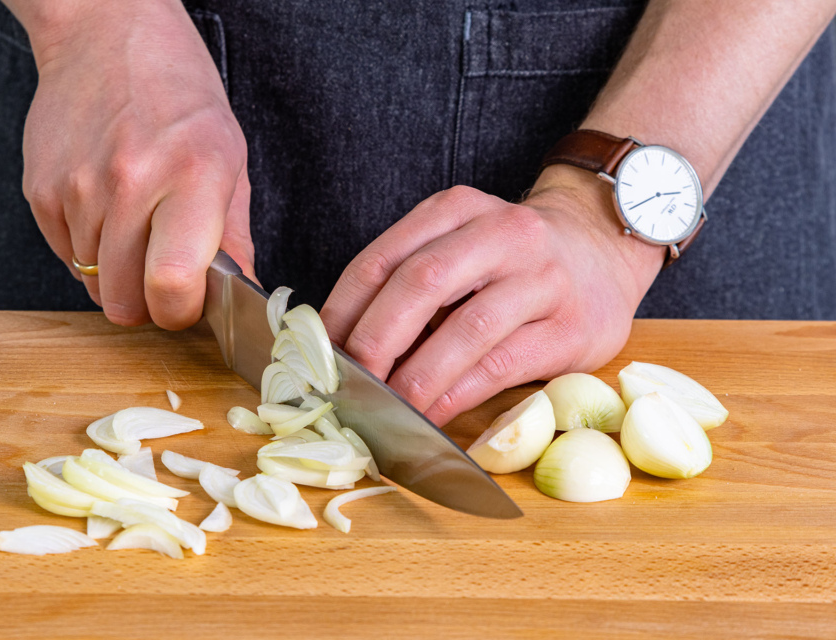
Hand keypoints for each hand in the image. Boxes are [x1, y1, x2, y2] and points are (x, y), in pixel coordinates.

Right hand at [20, 0, 252, 328]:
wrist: (106, 36)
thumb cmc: (178, 97)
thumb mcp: (229, 160)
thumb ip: (235, 238)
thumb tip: (245, 297)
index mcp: (193, 175)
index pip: (172, 283)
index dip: (180, 312)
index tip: (187, 304)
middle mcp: (131, 181)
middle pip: (124, 299)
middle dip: (147, 303)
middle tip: (163, 274)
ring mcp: (79, 187)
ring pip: (93, 283)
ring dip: (116, 274)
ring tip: (136, 226)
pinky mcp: (41, 190)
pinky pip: (65, 257)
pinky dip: (88, 249)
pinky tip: (107, 209)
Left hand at [320, 165, 664, 425]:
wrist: (602, 250)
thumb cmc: (511, 261)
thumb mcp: (460, 246)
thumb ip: (410, 282)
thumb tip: (342, 346)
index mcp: (458, 210)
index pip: (385, 258)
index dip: (343, 309)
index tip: (318, 353)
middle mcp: (503, 234)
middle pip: (422, 285)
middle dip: (375, 341)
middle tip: (347, 385)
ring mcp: (543, 280)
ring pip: (467, 329)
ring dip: (417, 377)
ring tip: (386, 410)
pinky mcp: (571, 328)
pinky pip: (503, 365)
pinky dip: (458, 394)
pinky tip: (431, 414)